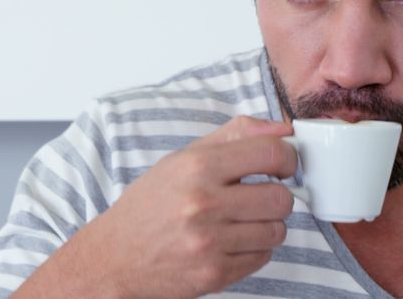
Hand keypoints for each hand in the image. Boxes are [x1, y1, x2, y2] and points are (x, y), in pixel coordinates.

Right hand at [16, 115, 297, 297]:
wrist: (114, 257)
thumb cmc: (149, 205)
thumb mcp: (182, 159)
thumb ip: (234, 137)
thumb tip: (283, 129)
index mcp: (196, 167)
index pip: (271, 153)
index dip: (288, 158)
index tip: (284, 164)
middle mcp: (203, 204)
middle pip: (282, 198)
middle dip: (277, 196)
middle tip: (259, 197)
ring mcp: (209, 243)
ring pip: (277, 230)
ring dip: (266, 226)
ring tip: (240, 221)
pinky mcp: (214, 274)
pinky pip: (263, 257)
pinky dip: (253, 250)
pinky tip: (230, 242)